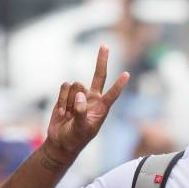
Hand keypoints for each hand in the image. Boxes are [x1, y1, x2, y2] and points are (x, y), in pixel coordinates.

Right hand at [46, 45, 129, 159]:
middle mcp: (93, 99)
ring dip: (69, 100)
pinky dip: (61, 99)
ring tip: (69, 114)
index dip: (119, 85)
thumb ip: (81, 113)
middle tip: (104, 45)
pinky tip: (63, 112)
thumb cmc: (75, 138)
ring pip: (76, 85)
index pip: (112, 94)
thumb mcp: (81, 129)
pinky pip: (64, 87)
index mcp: (101, 109)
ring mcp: (80, 95)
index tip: (127, 74)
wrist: (60, 142)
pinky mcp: (67, 94)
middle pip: (99, 75)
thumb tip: (80, 96)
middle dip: (101, 60)